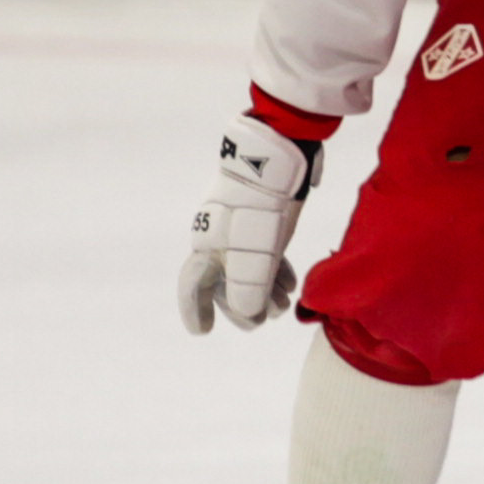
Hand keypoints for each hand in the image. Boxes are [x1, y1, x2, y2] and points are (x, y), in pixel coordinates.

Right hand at [178, 118, 316, 330]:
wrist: (281, 153)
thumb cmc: (263, 204)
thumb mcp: (257, 250)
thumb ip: (248, 285)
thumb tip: (246, 314)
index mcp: (209, 245)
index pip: (193, 284)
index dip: (196, 309)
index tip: (204, 331)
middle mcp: (219, 238)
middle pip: (224, 282)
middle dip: (244, 305)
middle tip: (266, 319)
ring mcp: (242, 227)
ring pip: (248, 269)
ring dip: (264, 292)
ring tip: (284, 305)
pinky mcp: (264, 218)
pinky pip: (264, 254)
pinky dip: (275, 273)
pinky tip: (290, 285)